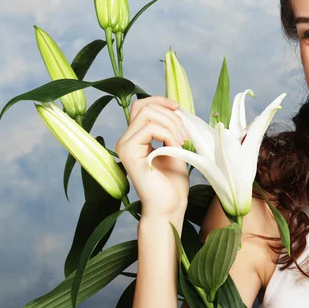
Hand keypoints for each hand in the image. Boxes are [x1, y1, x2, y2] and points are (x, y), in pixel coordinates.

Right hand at [115, 95, 189, 219]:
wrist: (169, 206)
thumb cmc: (173, 182)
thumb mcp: (175, 146)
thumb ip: (171, 127)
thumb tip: (175, 107)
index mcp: (136, 136)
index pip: (142, 105)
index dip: (161, 101)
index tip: (179, 109)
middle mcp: (126, 139)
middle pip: (145, 106)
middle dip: (171, 116)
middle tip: (184, 135)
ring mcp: (124, 145)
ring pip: (148, 114)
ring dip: (172, 125)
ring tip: (182, 142)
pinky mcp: (128, 153)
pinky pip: (150, 128)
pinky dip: (169, 134)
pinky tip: (175, 148)